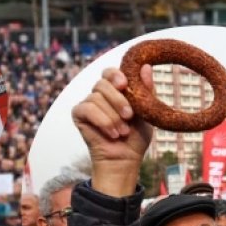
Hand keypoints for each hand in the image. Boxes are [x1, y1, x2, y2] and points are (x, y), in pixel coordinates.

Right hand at [72, 65, 153, 196]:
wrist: (125, 159)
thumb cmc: (136, 136)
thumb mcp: (146, 111)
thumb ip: (145, 89)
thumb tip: (145, 66)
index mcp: (116, 90)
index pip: (110, 72)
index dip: (115, 74)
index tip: (124, 84)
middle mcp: (100, 94)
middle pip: (102, 83)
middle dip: (118, 100)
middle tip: (129, 116)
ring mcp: (88, 103)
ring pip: (96, 97)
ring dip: (113, 116)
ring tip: (122, 132)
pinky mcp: (78, 114)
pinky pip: (87, 109)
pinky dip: (102, 121)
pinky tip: (112, 133)